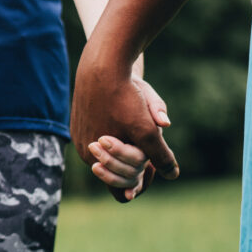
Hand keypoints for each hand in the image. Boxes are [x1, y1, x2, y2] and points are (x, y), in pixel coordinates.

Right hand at [72, 61, 178, 202]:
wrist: (103, 64)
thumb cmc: (125, 97)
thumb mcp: (147, 129)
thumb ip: (160, 155)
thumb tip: (172, 174)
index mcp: (96, 158)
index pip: (120, 188)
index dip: (140, 182)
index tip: (151, 169)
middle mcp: (85, 150)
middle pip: (116, 169)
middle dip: (134, 160)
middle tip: (147, 145)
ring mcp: (80, 134)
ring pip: (110, 151)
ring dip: (126, 143)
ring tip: (135, 122)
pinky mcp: (79, 121)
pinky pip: (100, 135)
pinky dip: (114, 131)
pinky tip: (122, 113)